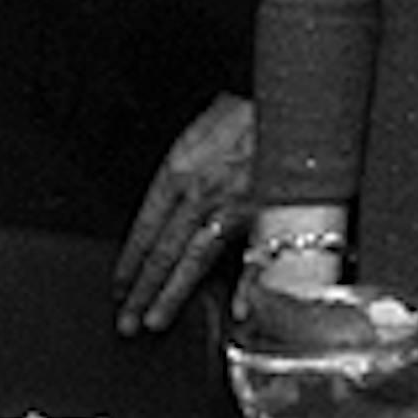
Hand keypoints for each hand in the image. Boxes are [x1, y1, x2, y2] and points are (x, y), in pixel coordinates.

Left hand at [113, 94, 254, 333]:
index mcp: (179, 169)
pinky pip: (256, 255)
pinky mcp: (270, 213)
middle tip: (126, 321)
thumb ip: (187, 155)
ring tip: (155, 322)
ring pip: (196, 260)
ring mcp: (235, 206)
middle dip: (141, 289)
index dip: (129, 260)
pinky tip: (240, 311)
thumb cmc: (254, 104)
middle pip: (162, 251)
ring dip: (172, 295)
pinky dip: (249, 286)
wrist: (298, 95)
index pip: (145, 227)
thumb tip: (174, 178)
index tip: (119, 286)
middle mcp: (201, 193)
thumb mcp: (206, 121)